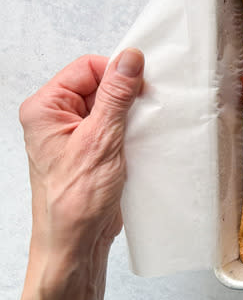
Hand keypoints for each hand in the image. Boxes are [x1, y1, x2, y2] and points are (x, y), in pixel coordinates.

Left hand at [14, 49, 143, 299]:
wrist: (76, 240)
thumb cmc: (75, 199)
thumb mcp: (101, 139)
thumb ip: (116, 95)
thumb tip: (130, 58)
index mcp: (45, 108)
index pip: (87, 68)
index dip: (116, 74)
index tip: (139, 90)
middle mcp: (56, 117)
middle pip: (99, 84)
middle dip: (125, 97)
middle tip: (139, 115)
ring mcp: (73, 133)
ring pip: (110, 105)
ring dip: (129, 115)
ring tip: (136, 134)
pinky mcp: (90, 148)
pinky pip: (114, 125)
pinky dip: (130, 130)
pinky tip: (138, 143)